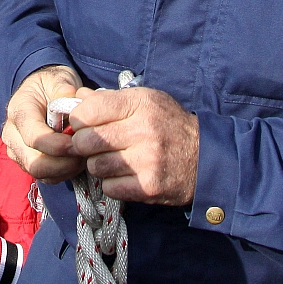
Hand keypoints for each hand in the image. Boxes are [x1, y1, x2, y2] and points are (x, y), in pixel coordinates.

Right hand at [3, 66, 84, 182]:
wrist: (42, 93)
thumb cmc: (51, 85)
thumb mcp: (58, 79)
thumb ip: (63, 87)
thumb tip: (71, 98)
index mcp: (18, 111)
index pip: (33, 137)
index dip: (57, 145)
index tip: (77, 142)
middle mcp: (12, 134)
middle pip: (34, 162)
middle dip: (63, 163)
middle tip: (84, 153)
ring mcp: (17, 151)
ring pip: (40, 173)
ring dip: (66, 169)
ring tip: (83, 156)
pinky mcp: (26, 163)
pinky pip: (46, 178)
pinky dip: (64, 173)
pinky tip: (76, 160)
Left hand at [69, 86, 198, 206]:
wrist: (205, 158)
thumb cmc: (169, 125)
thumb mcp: (146, 101)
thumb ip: (111, 99)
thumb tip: (78, 96)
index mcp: (141, 104)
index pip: (89, 110)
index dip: (79, 119)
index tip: (84, 125)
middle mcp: (144, 130)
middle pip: (86, 141)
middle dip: (84, 144)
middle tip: (95, 146)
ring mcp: (147, 160)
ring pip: (95, 166)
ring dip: (99, 165)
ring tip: (114, 160)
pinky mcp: (148, 186)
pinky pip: (109, 187)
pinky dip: (113, 183)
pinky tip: (126, 175)